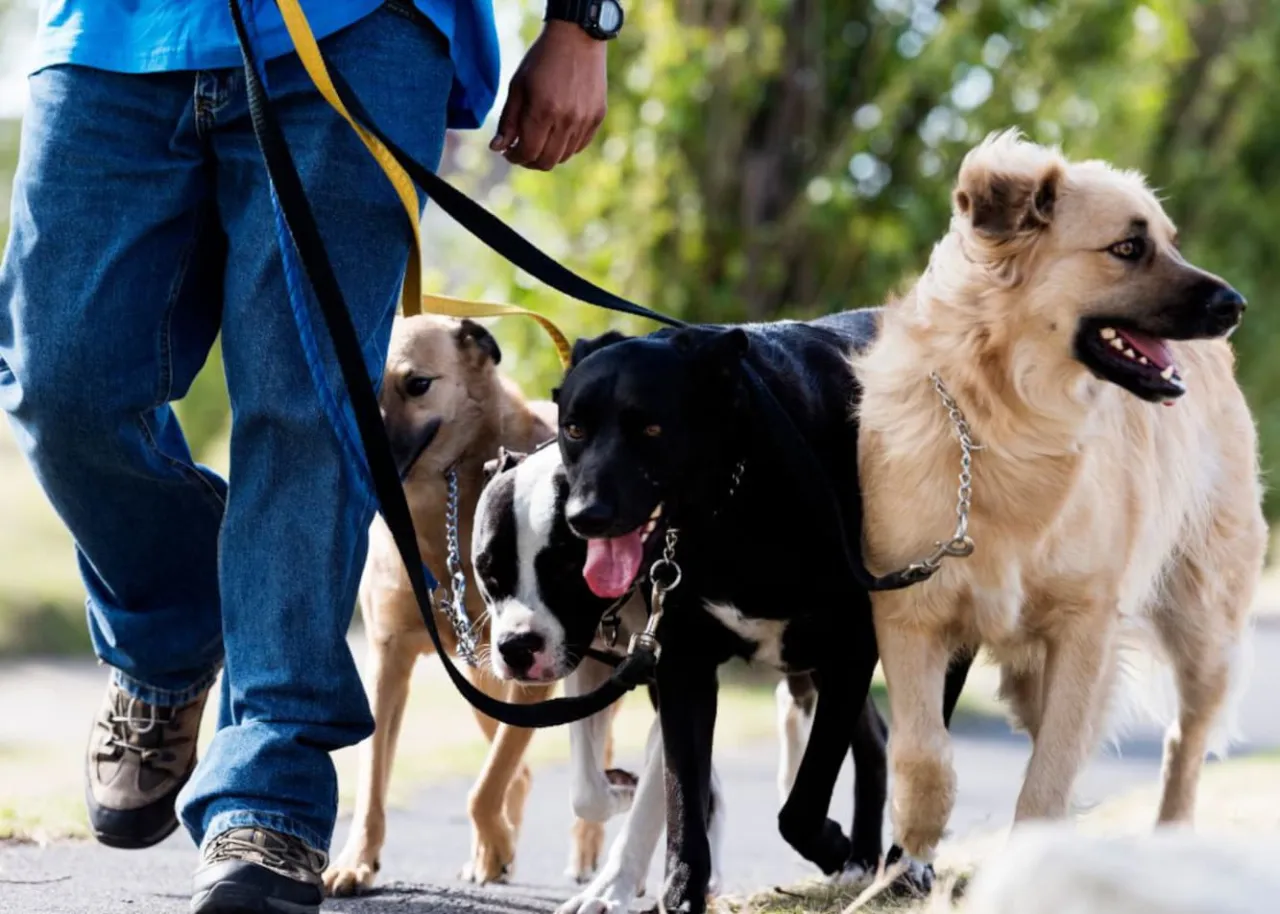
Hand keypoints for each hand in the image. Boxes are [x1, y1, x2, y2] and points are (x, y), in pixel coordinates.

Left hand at [490, 21, 607, 170]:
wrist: (577, 38)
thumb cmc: (541, 59)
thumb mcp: (517, 86)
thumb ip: (508, 120)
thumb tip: (497, 148)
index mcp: (543, 111)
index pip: (527, 152)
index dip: (514, 157)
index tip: (508, 152)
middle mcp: (566, 120)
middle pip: (546, 162)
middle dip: (529, 161)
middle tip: (521, 151)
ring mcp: (585, 120)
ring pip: (563, 156)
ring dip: (547, 154)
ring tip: (538, 140)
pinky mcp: (597, 117)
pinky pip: (579, 145)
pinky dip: (565, 146)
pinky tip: (555, 133)